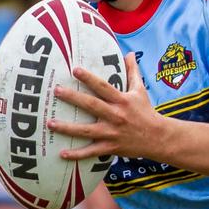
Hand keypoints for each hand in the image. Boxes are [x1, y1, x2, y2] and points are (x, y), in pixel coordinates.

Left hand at [49, 52, 165, 160]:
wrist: (157, 138)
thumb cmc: (146, 112)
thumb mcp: (140, 90)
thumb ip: (132, 71)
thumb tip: (128, 53)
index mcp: (121, 100)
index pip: (103, 87)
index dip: (89, 78)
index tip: (74, 69)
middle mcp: (115, 116)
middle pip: (92, 105)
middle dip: (73, 98)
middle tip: (56, 90)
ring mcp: (112, 133)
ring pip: (86, 131)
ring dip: (67, 128)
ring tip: (50, 123)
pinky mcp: (110, 147)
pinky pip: (91, 152)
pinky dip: (77, 154)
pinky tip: (61, 154)